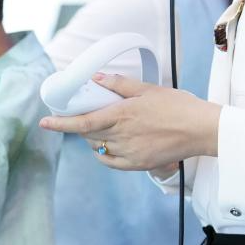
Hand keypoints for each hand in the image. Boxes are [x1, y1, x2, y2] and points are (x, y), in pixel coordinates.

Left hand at [40, 73, 222, 170]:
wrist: (200, 129)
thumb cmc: (177, 106)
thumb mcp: (147, 89)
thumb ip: (119, 85)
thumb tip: (97, 79)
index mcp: (122, 114)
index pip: (83, 122)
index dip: (61, 123)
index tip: (44, 122)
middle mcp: (122, 136)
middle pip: (88, 135)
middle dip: (78, 127)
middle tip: (80, 117)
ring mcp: (130, 152)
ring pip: (99, 147)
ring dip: (93, 138)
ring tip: (101, 127)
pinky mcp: (139, 164)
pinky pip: (111, 162)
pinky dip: (103, 154)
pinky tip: (106, 146)